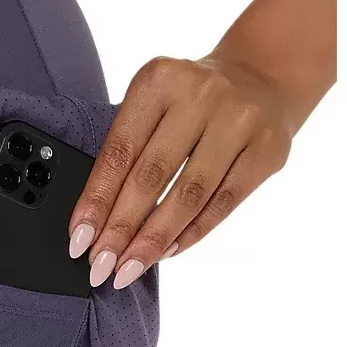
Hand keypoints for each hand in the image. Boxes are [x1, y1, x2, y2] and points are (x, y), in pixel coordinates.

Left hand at [68, 55, 293, 288]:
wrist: (263, 77)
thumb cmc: (192, 101)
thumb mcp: (154, 103)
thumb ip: (128, 150)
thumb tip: (97, 220)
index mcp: (159, 80)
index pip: (119, 152)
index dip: (96, 200)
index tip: (78, 240)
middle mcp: (200, 96)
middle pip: (151, 177)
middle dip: (121, 229)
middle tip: (101, 265)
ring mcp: (239, 122)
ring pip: (188, 196)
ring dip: (154, 240)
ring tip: (129, 268)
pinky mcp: (267, 150)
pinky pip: (222, 204)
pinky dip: (191, 233)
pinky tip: (167, 252)